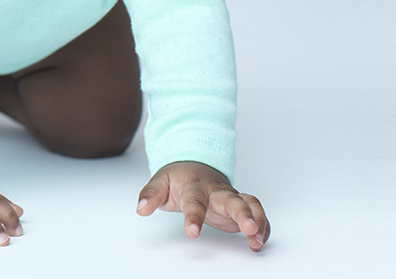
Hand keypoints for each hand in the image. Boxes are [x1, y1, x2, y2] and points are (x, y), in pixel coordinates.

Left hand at [136, 161, 269, 251]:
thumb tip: (141, 208)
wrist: (194, 164)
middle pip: (231, 199)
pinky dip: (263, 225)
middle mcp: (215, 191)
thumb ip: (150, 194)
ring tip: (257, 239)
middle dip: (242, 213)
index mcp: (194, 187)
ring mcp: (230, 197)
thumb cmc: (179, 177)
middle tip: (249, 228)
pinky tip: (261, 240)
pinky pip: (257, 212)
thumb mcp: (160, 182)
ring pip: (249, 203)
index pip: (194, 202)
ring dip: (257, 219)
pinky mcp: (239, 205)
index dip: (193, 217)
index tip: (192, 233)